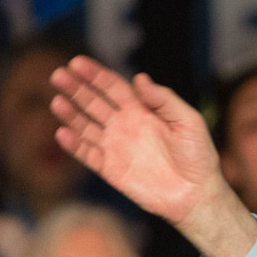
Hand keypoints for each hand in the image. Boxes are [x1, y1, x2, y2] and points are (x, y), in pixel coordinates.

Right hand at [50, 56, 256, 256]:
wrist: (197, 194)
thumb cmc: (199, 156)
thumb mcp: (189, 122)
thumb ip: (164, 100)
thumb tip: (140, 78)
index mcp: (142, 110)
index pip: (113, 86)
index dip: (95, 74)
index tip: (77, 62)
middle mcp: (124, 125)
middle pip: (94, 102)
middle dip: (76, 88)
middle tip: (57, 75)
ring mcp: (115, 146)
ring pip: (85, 126)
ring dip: (70, 114)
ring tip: (57, 101)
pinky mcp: (111, 169)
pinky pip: (87, 154)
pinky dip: (74, 144)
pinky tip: (63, 132)